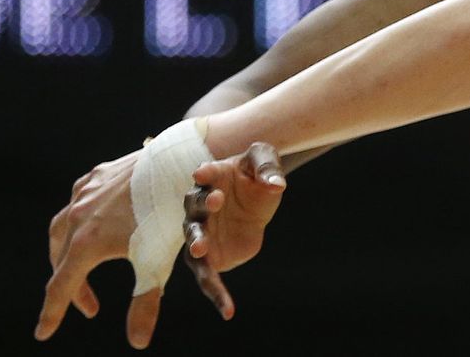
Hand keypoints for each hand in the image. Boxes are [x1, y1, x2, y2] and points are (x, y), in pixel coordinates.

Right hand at [38, 150, 164, 348]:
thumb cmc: (170, 216)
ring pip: (63, 228)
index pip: (61, 287)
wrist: (181, 163)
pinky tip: (93, 226)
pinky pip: (77, 202)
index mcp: (86, 244)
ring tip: (84, 269)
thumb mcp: (158, 264)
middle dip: (70, 285)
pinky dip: (79, 221)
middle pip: (59, 259)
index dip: (53, 313)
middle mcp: (77, 217)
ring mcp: (84, 193)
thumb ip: (145, 303)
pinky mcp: (95, 175)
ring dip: (68, 252)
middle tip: (89, 305)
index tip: (44, 333)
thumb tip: (137, 343)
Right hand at [182, 143, 286, 321]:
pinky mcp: (210, 256)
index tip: (201, 172)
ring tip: (202, 248)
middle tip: (214, 201)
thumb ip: (268, 168)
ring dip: (196, 243)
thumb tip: (276, 184)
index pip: (205, 173)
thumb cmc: (255, 174)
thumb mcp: (264, 159)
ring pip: (193, 241)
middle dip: (202, 204)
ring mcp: (201, 232)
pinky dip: (216, 293)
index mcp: (212, 177)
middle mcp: (200, 206)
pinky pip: (208, 277)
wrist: (255, 199)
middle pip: (195, 206)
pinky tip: (227, 310)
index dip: (204, 173)